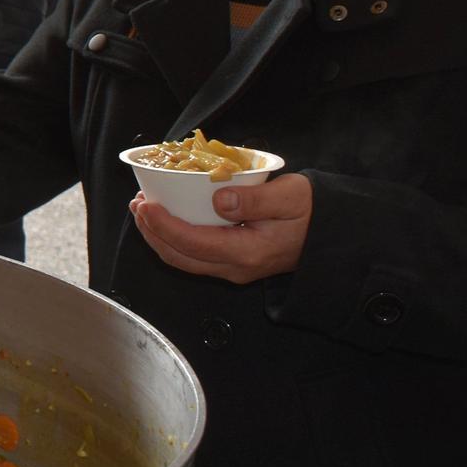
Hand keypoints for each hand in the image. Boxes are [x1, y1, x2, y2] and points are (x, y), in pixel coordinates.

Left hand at [128, 172, 311, 283]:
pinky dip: (172, 239)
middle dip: (151, 231)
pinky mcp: (232, 263)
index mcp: (246, 252)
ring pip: (183, 259)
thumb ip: (255, 199)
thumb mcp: (290, 197)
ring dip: (158, 236)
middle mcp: (235, 267)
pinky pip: (193, 256)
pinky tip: (165, 219)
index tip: (145, 204)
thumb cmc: (312, 213)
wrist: (330, 236)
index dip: (162, 224)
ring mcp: (232, 268)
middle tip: (136, 204)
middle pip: (179, 256)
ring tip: (143, 210)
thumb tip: (220, 200)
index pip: (191, 242)